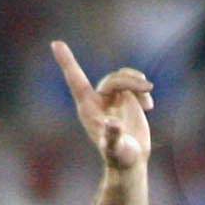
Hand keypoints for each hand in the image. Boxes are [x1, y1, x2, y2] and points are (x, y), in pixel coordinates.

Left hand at [54, 41, 152, 172]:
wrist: (130, 162)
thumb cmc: (119, 157)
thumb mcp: (116, 148)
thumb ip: (113, 137)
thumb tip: (113, 123)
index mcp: (88, 107)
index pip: (76, 79)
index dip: (67, 61)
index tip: (55, 43)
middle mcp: (98, 100)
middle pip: (112, 79)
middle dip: (129, 81)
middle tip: (148, 88)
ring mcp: (112, 100)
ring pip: (123, 78)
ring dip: (137, 83)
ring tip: (149, 94)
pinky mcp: (125, 102)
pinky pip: (133, 85)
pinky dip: (143, 92)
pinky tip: (150, 107)